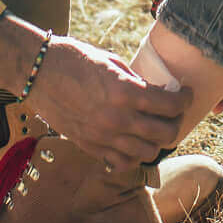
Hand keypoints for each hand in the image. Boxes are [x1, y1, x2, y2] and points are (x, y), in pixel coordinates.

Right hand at [22, 36, 191, 172]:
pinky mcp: (89, 146)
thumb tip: (156, 94)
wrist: (37, 72)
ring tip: (154, 128)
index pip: (170, 106)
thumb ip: (135, 81)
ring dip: (157, 141)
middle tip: (174, 112)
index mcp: (125, 92)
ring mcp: (103, 136)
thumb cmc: (73, 59)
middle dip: (176, 122)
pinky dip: (133, 157)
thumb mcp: (111, 62)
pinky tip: (133, 142)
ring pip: (147, 153)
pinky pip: (122, 162)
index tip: (185, 94)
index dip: (185, 99)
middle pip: (165, 133)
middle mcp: (117, 118)